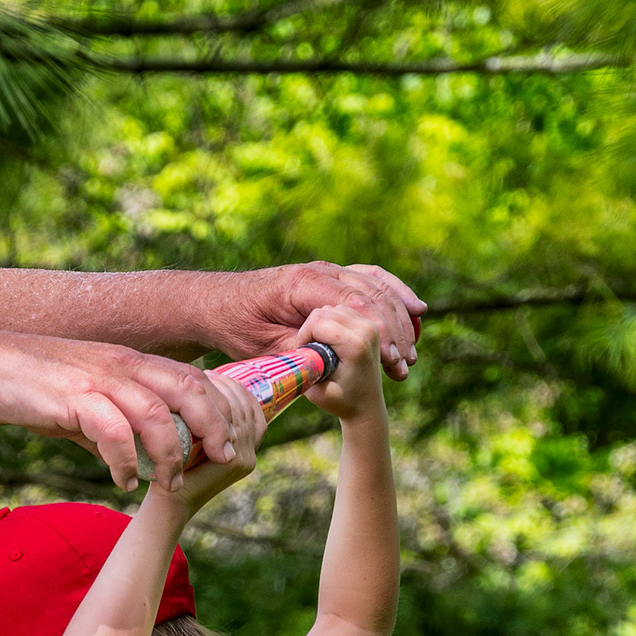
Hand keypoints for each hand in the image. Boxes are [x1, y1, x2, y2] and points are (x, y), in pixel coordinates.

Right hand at [0, 334, 262, 491]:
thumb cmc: (40, 388)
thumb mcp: (89, 404)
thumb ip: (117, 428)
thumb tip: (134, 464)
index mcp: (134, 363)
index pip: (194, 378)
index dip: (220, 409)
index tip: (231, 442)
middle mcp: (124, 365)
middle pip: (188, 389)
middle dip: (213, 426)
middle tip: (224, 459)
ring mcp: (100, 380)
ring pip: (154, 412)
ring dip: (170, 452)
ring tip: (171, 484)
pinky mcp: (74, 397)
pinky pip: (111, 430)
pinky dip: (123, 460)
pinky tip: (123, 482)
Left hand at [146, 372, 267, 521]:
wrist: (166, 502)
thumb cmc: (173, 467)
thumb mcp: (195, 439)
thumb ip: (204, 419)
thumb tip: (204, 382)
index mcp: (247, 446)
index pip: (250, 406)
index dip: (233, 387)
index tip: (211, 375)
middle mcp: (250, 453)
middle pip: (245, 405)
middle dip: (226, 386)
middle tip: (205, 374)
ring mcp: (245, 458)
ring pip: (237, 411)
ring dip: (221, 392)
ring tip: (201, 381)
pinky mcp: (234, 461)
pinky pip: (229, 425)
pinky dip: (216, 407)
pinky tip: (199, 397)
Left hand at [219, 261, 423, 380]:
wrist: (219, 304)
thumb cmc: (236, 326)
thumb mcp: (263, 347)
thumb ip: (298, 352)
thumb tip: (331, 364)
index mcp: (303, 284)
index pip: (354, 302)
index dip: (378, 331)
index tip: (392, 359)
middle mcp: (320, 271)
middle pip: (372, 294)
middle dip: (395, 329)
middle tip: (407, 363)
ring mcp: (327, 271)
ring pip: (376, 287)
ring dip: (398, 317)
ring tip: (412, 351)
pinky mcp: (330, 277)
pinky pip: (370, 281)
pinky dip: (393, 295)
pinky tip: (416, 311)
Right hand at [297, 304, 388, 424]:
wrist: (367, 407)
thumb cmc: (342, 403)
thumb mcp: (316, 393)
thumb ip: (303, 371)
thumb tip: (291, 355)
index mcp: (355, 344)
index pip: (317, 322)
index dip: (303, 337)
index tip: (305, 355)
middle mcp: (366, 330)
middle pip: (323, 312)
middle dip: (310, 329)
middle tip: (311, 351)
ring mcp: (370, 325)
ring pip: (331, 309)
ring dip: (320, 325)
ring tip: (320, 346)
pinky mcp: (370, 325)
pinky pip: (341, 312)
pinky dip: (330, 322)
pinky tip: (329, 340)